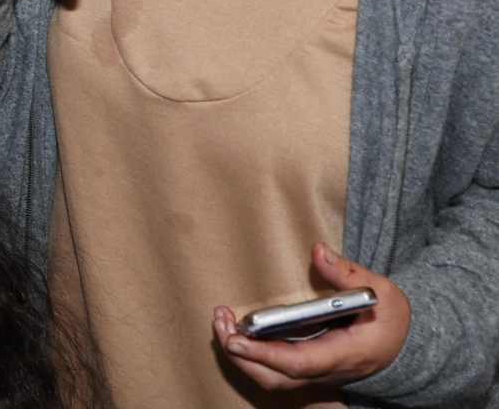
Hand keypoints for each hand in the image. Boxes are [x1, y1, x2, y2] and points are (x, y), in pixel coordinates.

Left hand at [213, 243, 410, 389]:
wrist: (408, 349)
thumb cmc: (392, 320)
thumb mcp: (381, 292)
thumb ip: (348, 273)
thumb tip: (319, 251)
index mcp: (344, 354)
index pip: (299, 362)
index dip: (264, 354)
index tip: (236, 339)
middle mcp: (326, 370)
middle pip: (275, 377)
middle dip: (241, 356)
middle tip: (220, 322)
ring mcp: (316, 373)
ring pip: (271, 378)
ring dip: (241, 356)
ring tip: (222, 322)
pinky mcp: (308, 368)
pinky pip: (274, 371)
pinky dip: (251, 355)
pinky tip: (236, 329)